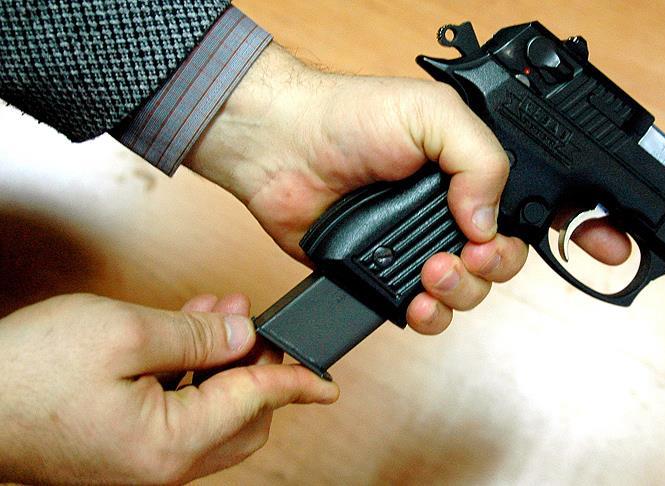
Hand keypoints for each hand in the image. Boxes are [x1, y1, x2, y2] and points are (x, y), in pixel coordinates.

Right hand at [0, 293, 336, 483]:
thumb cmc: (24, 374)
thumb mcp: (124, 334)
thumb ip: (197, 336)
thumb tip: (245, 336)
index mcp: (170, 444)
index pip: (258, 404)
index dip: (296, 382)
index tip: (326, 379)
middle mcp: (161, 466)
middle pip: (243, 418)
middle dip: (256, 365)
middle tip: (250, 322)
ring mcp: (141, 464)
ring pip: (212, 416)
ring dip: (223, 365)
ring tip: (215, 316)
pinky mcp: (123, 452)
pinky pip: (179, 418)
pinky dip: (191, 378)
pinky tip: (183, 339)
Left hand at [185, 44, 629, 333]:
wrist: (281, 149)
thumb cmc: (350, 117)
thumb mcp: (433, 115)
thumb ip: (481, 160)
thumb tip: (489, 222)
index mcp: (476, 170)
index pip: (543, 203)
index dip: (582, 227)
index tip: (607, 247)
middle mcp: (455, 210)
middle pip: (510, 259)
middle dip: (500, 265)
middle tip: (470, 251)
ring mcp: (422, 245)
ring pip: (474, 291)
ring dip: (463, 290)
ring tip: (433, 270)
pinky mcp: (388, 278)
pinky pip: (430, 313)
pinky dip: (432, 316)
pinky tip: (417, 304)